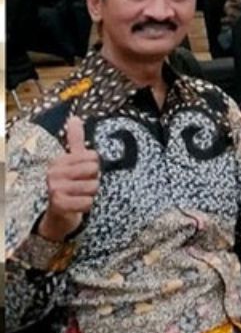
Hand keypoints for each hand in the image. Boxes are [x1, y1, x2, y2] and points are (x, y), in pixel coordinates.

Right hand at [41, 116, 99, 241]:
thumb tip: (75, 118)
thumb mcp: (73, 162)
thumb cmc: (70, 185)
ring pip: (93, 187)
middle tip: (84, 186)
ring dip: (92, 194)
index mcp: (59, 160)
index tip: (85, 174)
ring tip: (81, 196)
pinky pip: (88, 202)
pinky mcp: (58, 204)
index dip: (95, 167)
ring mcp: (54, 188)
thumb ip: (75, 141)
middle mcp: (54, 172)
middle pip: (94, 170)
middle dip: (94, 180)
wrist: (59, 214)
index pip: (92, 156)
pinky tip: (79, 205)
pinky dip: (88, 205)